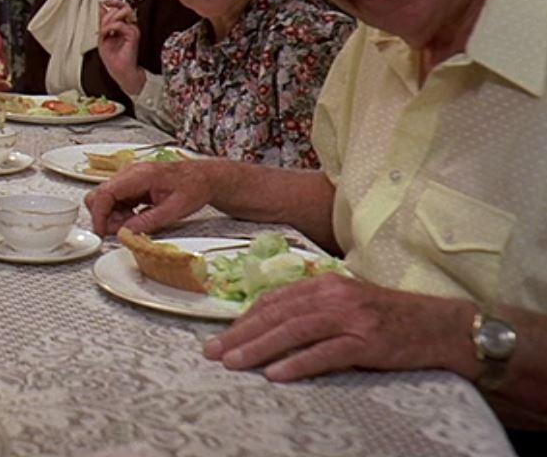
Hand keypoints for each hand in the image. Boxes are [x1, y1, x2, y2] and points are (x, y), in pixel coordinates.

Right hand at [84, 160, 212, 235]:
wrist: (203, 177)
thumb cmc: (193, 187)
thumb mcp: (173, 209)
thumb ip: (148, 221)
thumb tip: (126, 233)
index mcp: (139, 176)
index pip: (105, 193)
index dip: (99, 215)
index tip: (102, 232)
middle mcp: (130, 174)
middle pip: (99, 195)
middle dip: (105, 217)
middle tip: (122, 230)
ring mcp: (129, 179)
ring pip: (105, 200)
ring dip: (114, 216)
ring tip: (135, 224)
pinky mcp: (132, 186)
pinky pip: (116, 201)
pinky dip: (121, 213)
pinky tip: (136, 218)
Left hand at [97, 0, 144, 93]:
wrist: (120, 71)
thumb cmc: (113, 59)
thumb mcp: (103, 37)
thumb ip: (103, 22)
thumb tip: (101, 7)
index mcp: (122, 26)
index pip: (121, 7)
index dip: (113, 2)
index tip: (104, 2)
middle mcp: (129, 26)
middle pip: (122, 7)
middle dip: (108, 13)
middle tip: (102, 24)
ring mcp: (132, 30)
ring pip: (122, 13)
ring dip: (109, 19)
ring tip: (105, 30)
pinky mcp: (133, 35)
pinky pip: (121, 24)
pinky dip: (111, 27)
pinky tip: (106, 33)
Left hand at [202, 273, 475, 381]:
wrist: (444, 326)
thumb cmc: (391, 318)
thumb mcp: (348, 303)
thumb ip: (313, 308)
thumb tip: (269, 325)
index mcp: (326, 283)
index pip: (274, 300)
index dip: (244, 318)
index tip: (221, 335)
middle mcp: (335, 295)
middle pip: (277, 315)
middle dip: (241, 334)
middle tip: (213, 352)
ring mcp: (352, 318)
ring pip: (294, 331)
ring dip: (259, 348)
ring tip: (233, 362)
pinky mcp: (368, 341)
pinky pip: (326, 353)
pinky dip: (299, 363)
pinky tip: (277, 374)